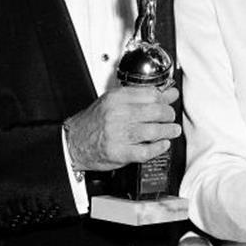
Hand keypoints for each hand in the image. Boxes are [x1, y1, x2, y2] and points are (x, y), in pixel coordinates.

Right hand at [63, 85, 180, 171]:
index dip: (164, 98)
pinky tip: (162, 144)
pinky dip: (158, 148)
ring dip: (168, 131)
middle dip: (169, 115)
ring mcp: (118, 134)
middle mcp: (117, 114)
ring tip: (172, 130)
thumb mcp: (114, 102)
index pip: (150, 94)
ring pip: (153, 130)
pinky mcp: (119, 152)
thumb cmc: (94, 122)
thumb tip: (169, 92)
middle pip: (155, 111)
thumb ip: (142, 96)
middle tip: (171, 117)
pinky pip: (146, 151)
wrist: (73, 142)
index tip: (168, 102)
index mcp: (116, 98)